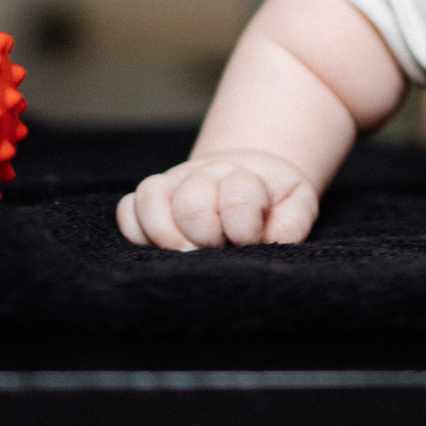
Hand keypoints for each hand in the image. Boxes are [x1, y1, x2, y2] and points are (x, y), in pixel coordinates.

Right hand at [117, 148, 319, 248]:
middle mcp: (204, 175)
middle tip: (218, 248)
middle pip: (190, 203)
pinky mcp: (152, 198)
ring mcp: (174, 184)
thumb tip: (273, 237)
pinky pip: (128, 209)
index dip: (245, 226)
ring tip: (188, 251)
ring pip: (151, 197)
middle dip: (206, 236)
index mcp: (245, 176)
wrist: (251, 178)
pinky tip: (161, 244)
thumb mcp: (297, 205)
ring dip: (168, 233)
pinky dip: (138, 229)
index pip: (237, 196)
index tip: (253, 238)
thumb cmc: (274, 201)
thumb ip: (293, 221)